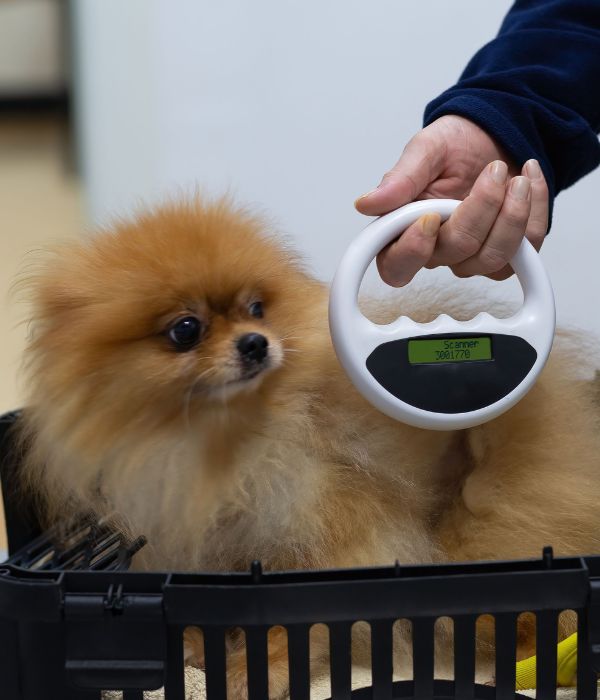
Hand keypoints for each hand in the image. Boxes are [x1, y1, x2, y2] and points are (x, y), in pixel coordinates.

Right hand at [355, 115, 548, 285]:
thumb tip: (367, 204)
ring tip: (516, 177)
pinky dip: (534, 212)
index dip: (412, 251)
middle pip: (456, 254)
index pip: (396, 266)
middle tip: (494, 171)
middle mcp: (436, 250)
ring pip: (492, 259)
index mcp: (404, 230)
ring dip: (512, 215)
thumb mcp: (425, 149)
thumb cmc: (456, 144)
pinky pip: (526, 251)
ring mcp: (472, 256)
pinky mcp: (507, 254)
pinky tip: (529, 181)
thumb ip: (400, 178)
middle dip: (481, 209)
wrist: (496, 134)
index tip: (429, 217)